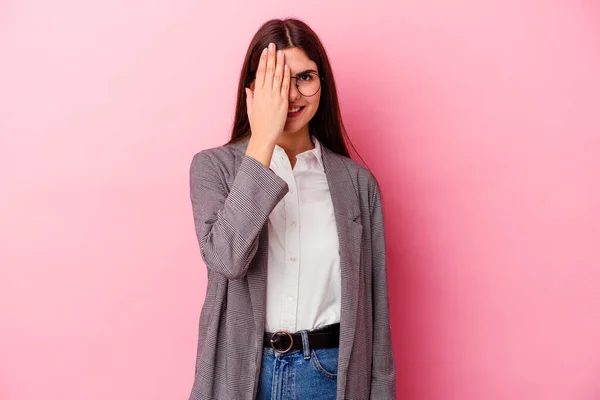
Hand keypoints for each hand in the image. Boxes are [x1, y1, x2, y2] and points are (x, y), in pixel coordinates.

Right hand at [245, 43, 290, 166]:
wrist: (264, 136)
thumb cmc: (257, 125)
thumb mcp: (251, 109)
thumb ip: (250, 97)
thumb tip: (248, 88)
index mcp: (257, 93)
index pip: (260, 72)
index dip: (263, 60)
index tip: (265, 51)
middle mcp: (265, 93)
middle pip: (268, 70)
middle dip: (270, 56)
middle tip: (272, 44)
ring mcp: (274, 97)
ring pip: (277, 75)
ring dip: (279, 62)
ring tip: (281, 51)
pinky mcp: (282, 102)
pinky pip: (284, 86)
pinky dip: (286, 75)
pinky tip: (286, 66)